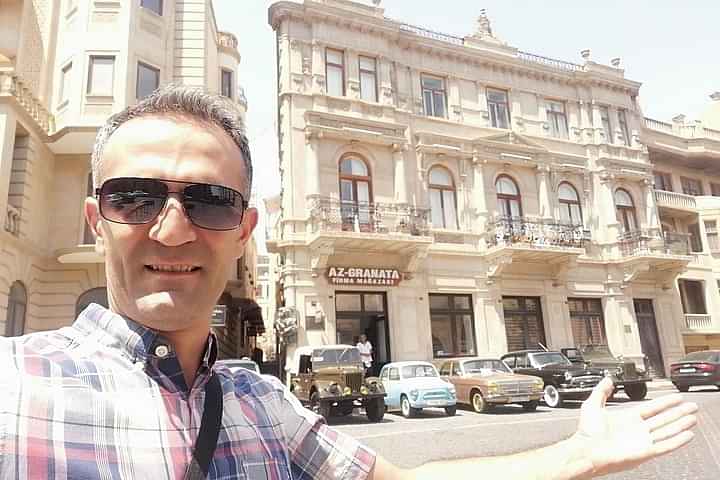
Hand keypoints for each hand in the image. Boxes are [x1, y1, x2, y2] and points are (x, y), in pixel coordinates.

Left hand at [572, 378, 697, 476]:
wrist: (586, 450)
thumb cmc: (587, 433)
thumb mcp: (593, 405)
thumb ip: (601, 391)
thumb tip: (607, 380)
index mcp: (627, 418)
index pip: (652, 408)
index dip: (665, 402)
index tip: (676, 397)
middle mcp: (637, 429)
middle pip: (663, 419)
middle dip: (678, 412)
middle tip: (691, 406)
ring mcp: (642, 440)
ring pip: (667, 431)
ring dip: (681, 424)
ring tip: (692, 418)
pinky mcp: (645, 452)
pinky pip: (665, 446)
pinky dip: (677, 441)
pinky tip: (687, 435)